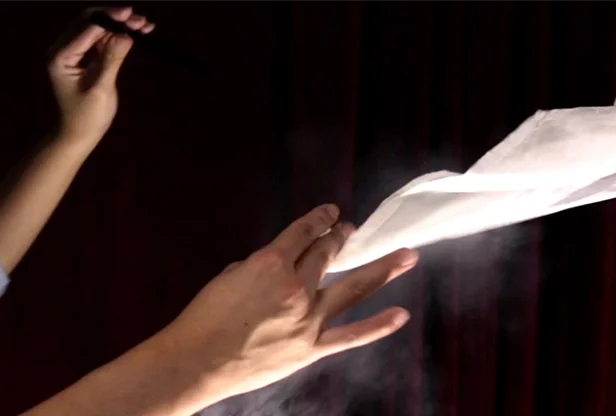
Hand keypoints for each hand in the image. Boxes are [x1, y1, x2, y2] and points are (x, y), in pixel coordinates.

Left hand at [47, 7, 154, 142]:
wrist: (79, 133)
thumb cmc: (87, 116)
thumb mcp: (101, 89)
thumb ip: (112, 60)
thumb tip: (126, 35)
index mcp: (61, 55)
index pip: (86, 28)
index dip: (109, 18)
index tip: (131, 14)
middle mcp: (64, 48)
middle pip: (90, 22)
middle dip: (116, 18)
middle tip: (141, 20)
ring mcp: (74, 52)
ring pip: (98, 29)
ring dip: (119, 26)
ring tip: (144, 25)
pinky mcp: (85, 57)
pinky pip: (101, 40)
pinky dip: (118, 35)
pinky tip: (135, 33)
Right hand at [158, 204, 418, 399]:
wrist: (194, 362)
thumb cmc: (204, 318)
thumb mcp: (230, 276)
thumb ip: (261, 266)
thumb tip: (281, 265)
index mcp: (270, 263)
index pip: (304, 233)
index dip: (320, 219)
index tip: (330, 214)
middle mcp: (295, 287)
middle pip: (327, 255)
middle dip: (340, 239)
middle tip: (351, 230)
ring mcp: (307, 319)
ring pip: (352, 288)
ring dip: (382, 269)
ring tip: (407, 256)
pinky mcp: (310, 347)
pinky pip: (350, 336)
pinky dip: (377, 326)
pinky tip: (400, 315)